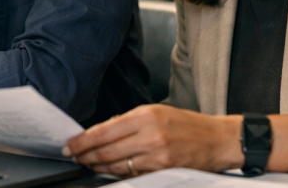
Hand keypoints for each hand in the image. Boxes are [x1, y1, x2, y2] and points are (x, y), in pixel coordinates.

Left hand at [62, 105, 242, 176]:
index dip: (83, 141)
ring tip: (88, 165)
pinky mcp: (162, 171)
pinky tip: (108, 172)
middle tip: (74, 158)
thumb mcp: (157, 112)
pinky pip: (132, 175)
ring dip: (98, 167)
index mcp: (145, 115)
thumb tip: (102, 131)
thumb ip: (130, 121)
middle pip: (106, 151)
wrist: (217, 139)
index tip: (70, 145)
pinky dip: (117, 174)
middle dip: (86, 156)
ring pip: (116, 166)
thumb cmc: (188, 125)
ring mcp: (156, 156)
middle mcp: (149, 135)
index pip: (104, 131)